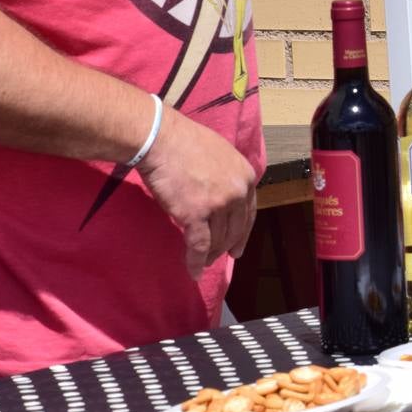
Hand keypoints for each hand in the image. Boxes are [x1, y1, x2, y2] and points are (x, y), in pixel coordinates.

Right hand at [136, 105, 257, 279]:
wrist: (161, 139)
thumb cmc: (185, 142)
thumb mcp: (221, 154)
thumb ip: (228, 175)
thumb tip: (223, 191)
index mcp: (246, 176)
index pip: (249, 212)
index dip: (243, 233)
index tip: (237, 247)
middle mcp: (238, 192)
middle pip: (235, 229)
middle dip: (227, 246)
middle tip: (219, 258)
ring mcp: (218, 205)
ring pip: (218, 239)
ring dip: (210, 254)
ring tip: (204, 263)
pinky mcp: (196, 215)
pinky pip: (199, 245)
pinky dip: (196, 262)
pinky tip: (193, 272)